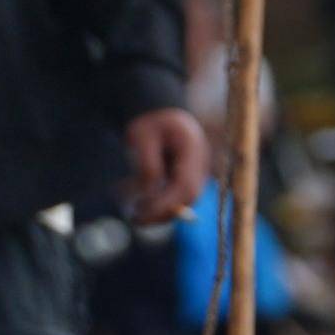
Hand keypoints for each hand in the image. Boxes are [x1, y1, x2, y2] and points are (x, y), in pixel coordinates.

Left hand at [125, 105, 210, 224]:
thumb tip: (149, 192)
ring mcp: (196, 172)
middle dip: (162, 212)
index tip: (142, 212)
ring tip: (134, 215)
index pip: (186, 185)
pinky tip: (138, 204)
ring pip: (183, 201)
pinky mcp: (188, 179)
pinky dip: (158, 204)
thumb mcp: (141, 135)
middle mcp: (200, 162)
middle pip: (189, 197)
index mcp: (192, 147)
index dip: (166, 203)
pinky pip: (176, 197)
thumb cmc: (149, 122)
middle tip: (135, 219)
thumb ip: (147, 163)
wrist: (162, 114)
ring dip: (159, 211)